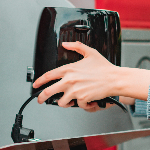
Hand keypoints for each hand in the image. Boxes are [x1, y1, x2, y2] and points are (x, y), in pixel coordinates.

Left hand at [32, 42, 149, 109]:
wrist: (114, 79)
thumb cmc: (104, 68)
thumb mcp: (90, 53)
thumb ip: (76, 46)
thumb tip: (66, 44)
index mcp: (69, 69)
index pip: (48, 75)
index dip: (39, 81)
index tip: (35, 85)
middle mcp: (69, 80)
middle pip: (48, 92)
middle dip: (41, 98)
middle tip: (40, 100)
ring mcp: (74, 90)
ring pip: (61, 102)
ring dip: (65, 103)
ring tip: (70, 101)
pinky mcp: (81, 98)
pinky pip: (77, 105)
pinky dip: (82, 105)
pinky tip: (86, 100)